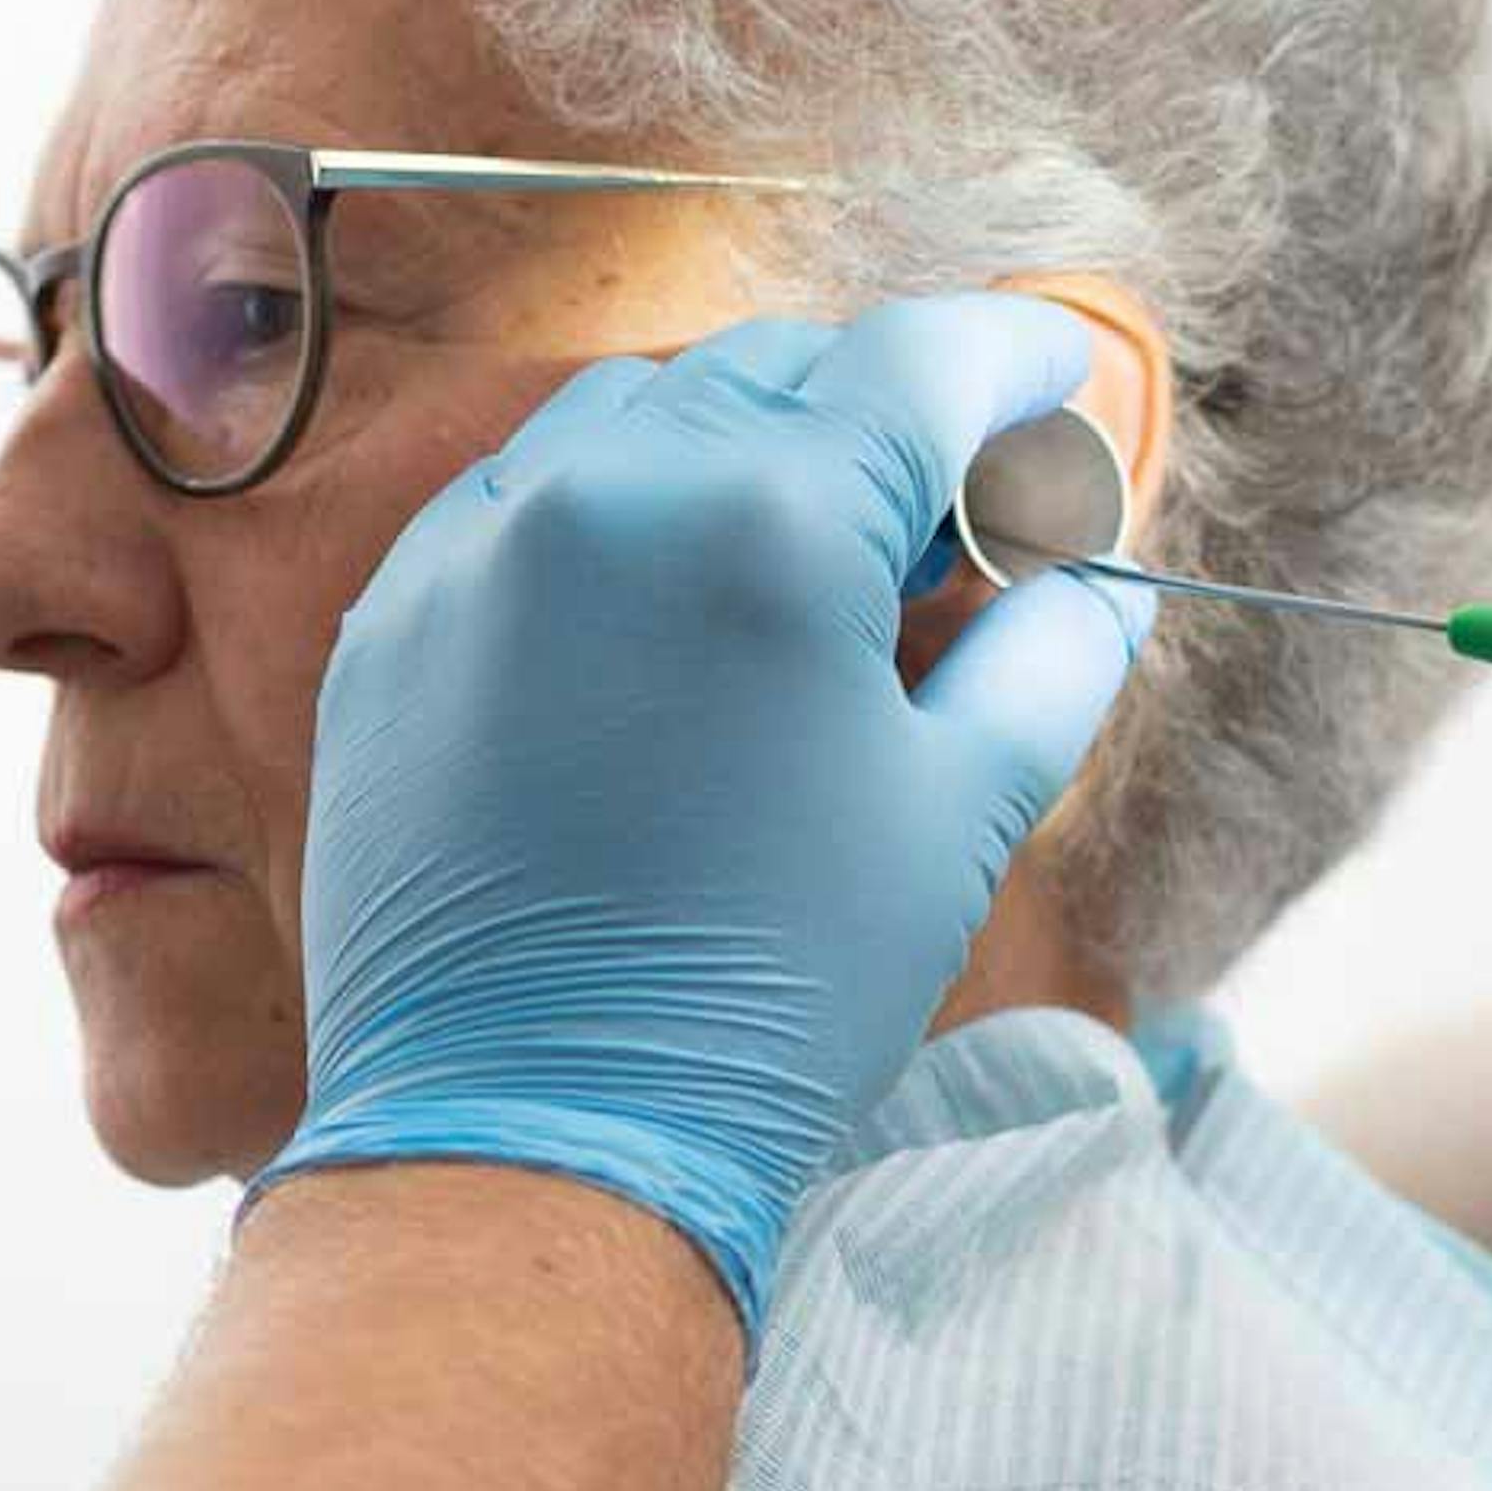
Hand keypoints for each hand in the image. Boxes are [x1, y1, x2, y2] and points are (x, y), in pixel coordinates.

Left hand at [249, 298, 1147, 1336]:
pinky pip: (523, 503)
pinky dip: (615, 519)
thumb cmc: (777, 990)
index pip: (925, 359)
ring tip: (803, 572)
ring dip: (743, 451)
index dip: (1017, 363)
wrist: (538, 1131)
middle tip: (950, 525)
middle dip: (886, 417)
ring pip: (639, 412)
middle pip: (786, 369)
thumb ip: (1052, 655)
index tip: (1060, 387)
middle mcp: (607, 489)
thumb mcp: (963, 815)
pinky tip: (665, 621)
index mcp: (772, 520)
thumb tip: (1097, 575)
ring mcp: (477, 548)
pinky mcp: (394, 624)